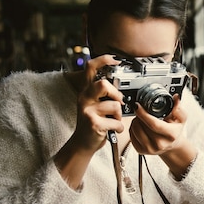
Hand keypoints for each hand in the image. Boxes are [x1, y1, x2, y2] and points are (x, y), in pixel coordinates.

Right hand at [55, 55, 125, 188]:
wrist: (82, 144)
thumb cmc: (93, 123)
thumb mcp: (94, 105)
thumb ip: (103, 94)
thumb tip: (121, 87)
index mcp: (86, 91)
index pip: (90, 68)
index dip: (103, 60)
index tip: (114, 59)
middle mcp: (84, 98)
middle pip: (104, 84)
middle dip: (116, 94)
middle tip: (118, 103)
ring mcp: (88, 111)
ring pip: (115, 105)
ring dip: (119, 115)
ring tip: (112, 120)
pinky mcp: (94, 123)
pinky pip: (117, 122)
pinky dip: (119, 127)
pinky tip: (112, 130)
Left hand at [130, 95, 197, 179]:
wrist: (172, 146)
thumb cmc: (174, 131)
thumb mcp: (180, 119)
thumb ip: (179, 108)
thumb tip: (176, 98)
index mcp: (170, 135)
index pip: (153, 124)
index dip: (143, 113)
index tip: (138, 105)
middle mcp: (160, 144)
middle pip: (141, 126)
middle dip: (139, 115)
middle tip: (142, 111)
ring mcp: (150, 149)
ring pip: (134, 130)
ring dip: (135, 121)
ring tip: (142, 119)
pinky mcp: (141, 151)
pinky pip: (131, 136)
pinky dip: (133, 129)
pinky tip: (140, 126)